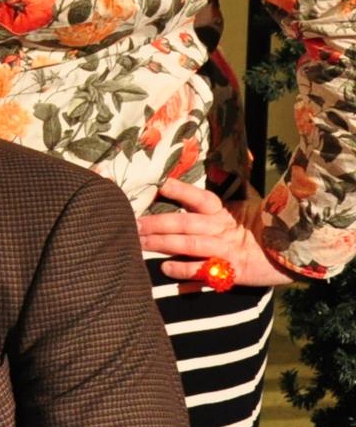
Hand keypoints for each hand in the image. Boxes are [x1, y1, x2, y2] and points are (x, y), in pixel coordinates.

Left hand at [137, 177, 295, 291]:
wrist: (294, 255)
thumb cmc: (264, 227)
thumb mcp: (250, 205)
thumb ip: (232, 189)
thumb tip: (238, 154)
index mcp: (225, 211)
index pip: (200, 198)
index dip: (181, 190)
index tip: (161, 185)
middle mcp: (223, 229)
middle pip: (185, 223)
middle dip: (156, 223)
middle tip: (132, 223)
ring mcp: (226, 251)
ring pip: (188, 245)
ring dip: (161, 244)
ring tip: (139, 242)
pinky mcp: (231, 272)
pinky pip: (204, 272)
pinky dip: (185, 271)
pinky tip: (166, 270)